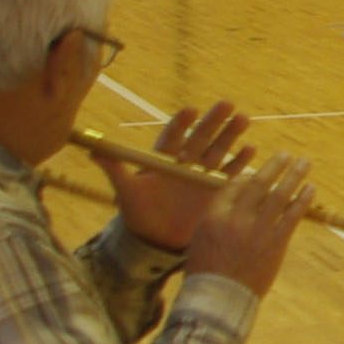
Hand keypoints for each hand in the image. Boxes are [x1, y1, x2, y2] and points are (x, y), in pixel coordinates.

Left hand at [96, 100, 249, 250]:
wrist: (157, 239)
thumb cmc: (138, 213)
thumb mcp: (125, 191)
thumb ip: (114, 168)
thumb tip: (93, 149)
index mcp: (164, 157)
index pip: (173, 135)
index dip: (182, 124)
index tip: (190, 112)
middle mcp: (185, 161)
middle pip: (200, 137)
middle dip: (213, 122)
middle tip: (226, 105)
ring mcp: (202, 174)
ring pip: (218, 150)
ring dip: (230, 135)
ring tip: (242, 119)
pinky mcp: (216, 189)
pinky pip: (230, 173)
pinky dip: (240, 162)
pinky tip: (251, 149)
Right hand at [181, 153, 312, 299]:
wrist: (220, 298)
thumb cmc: (207, 271)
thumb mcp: (201, 238)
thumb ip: (218, 216)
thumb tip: (237, 200)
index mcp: (214, 215)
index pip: (234, 186)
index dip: (249, 176)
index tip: (260, 172)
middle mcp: (236, 218)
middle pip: (258, 184)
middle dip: (274, 166)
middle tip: (286, 155)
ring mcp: (258, 230)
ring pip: (279, 195)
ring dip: (294, 176)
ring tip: (304, 163)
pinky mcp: (276, 243)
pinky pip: (292, 215)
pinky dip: (302, 200)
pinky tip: (310, 188)